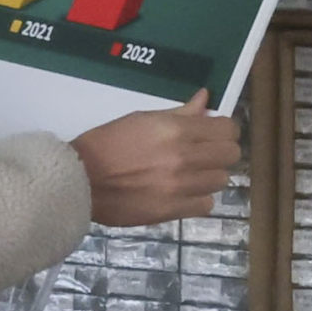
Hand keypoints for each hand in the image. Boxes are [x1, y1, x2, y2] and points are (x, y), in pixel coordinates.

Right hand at [74, 101, 240, 226]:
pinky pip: (206, 205)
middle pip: (230, 155)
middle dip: (222, 152)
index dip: (224, 130)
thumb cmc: (106, 144)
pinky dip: (199, 199)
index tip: (215, 133)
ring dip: (210, 176)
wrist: (81, 181)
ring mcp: (180, 186)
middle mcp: (184, 157)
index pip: (226, 129)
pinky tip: (184, 193)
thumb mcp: (141, 120)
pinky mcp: (173, 210)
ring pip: (221, 180)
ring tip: (192, 175)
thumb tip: (204, 100)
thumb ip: (178, 113)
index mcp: (175, 130)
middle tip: (206, 154)